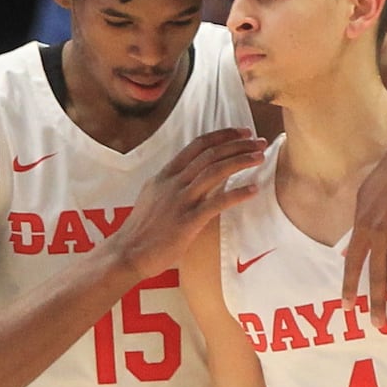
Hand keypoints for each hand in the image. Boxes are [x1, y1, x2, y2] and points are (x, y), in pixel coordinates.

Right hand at [112, 128, 266, 278]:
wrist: (127, 253)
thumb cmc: (142, 229)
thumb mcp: (154, 196)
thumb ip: (172, 183)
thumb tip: (192, 174)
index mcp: (165, 175)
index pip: (197, 145)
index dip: (222, 136)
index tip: (242, 132)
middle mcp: (173, 183)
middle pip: (210, 154)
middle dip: (238, 145)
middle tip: (259, 142)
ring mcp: (180, 201)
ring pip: (215, 172)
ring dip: (240, 161)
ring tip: (260, 157)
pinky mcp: (188, 221)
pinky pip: (217, 202)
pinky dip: (238, 194)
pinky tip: (253, 189)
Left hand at [342, 117, 386, 322]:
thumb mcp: (366, 193)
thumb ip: (361, 221)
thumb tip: (352, 245)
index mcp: (362, 221)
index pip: (352, 261)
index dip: (350, 285)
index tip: (347, 307)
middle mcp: (378, 229)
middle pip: (375, 272)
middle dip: (374, 301)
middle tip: (375, 324)